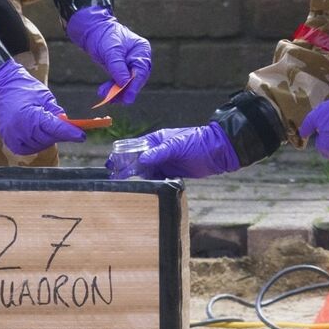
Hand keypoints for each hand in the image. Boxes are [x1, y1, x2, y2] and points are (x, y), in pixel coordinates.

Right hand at [0, 60, 86, 156]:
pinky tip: (37, 132)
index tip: (82, 136)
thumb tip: (70, 127)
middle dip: (60, 134)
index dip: (69, 133)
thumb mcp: (45, 97)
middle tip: (67, 127)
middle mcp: (20, 129)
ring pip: (40, 144)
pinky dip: (37, 142)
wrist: (4, 88)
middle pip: (48, 138)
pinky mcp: (11, 142)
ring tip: (44, 123)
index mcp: (29, 115)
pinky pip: (29, 148)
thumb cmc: (27, 90)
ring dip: (48, 137)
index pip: (54, 128)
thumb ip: (57, 114)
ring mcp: (13, 137)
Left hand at [65, 6, 152, 103]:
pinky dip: (112, 88)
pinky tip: (104, 93)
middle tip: (113, 100)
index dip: (134, 86)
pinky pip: (119, 82)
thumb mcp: (111, 51)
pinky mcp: (122, 70)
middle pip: (136, 80)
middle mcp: (139, 58)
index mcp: (141, 50)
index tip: (128, 98)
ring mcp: (131, 65)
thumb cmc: (104, 36)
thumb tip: (124, 84)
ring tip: (105, 97)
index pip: (141, 71)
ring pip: (127, 83)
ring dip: (116, 92)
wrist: (92, 31)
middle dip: (124, 91)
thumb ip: (118, 67)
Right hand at [106, 123, 239, 179]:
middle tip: (114, 177)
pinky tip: (142, 189)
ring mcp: (164, 162)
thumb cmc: (197, 142)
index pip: (134, 146)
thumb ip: (159, 152)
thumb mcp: (177, 145)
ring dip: (137, 177)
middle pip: (137, 160)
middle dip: (126, 168)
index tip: (111, 163)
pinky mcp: (171, 173)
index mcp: (156, 139)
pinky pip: (157, 178)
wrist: (217, 152)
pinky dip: (150, 183)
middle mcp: (158, 151)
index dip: (122, 154)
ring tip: (125, 185)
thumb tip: (142, 159)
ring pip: (145, 171)